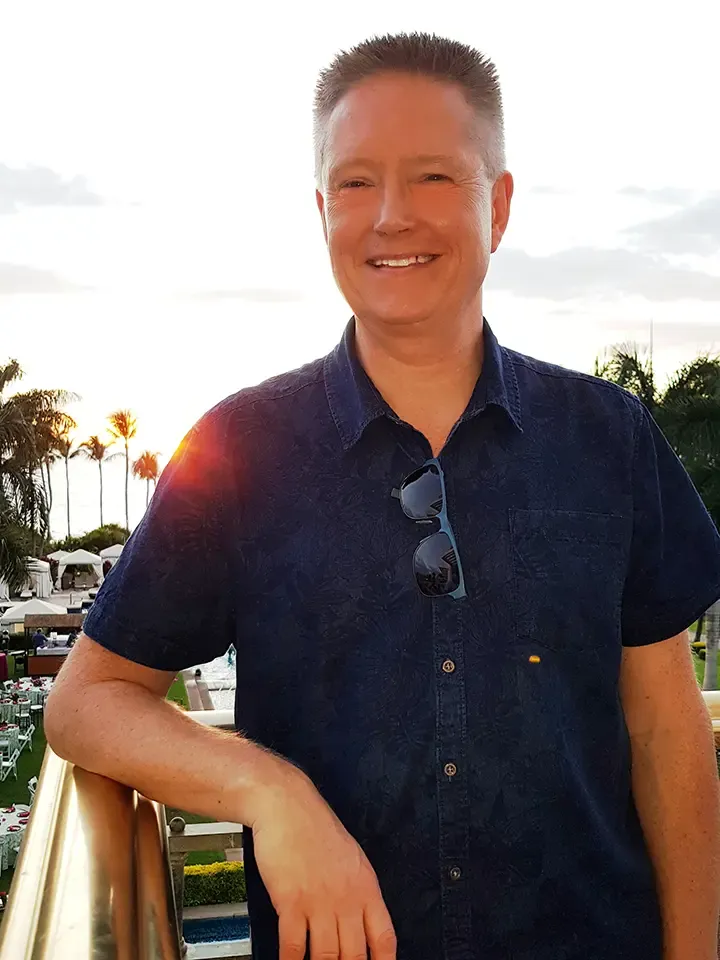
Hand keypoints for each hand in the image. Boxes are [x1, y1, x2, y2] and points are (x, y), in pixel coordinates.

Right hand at [250, 760, 396, 959]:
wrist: (288, 805)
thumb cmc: (315, 828)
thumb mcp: (351, 857)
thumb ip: (357, 891)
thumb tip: (359, 922)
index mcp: (366, 886)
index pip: (384, 938)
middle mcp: (347, 898)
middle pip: (354, 955)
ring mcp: (320, 901)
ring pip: (326, 957)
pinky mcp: (292, 901)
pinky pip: (293, 946)